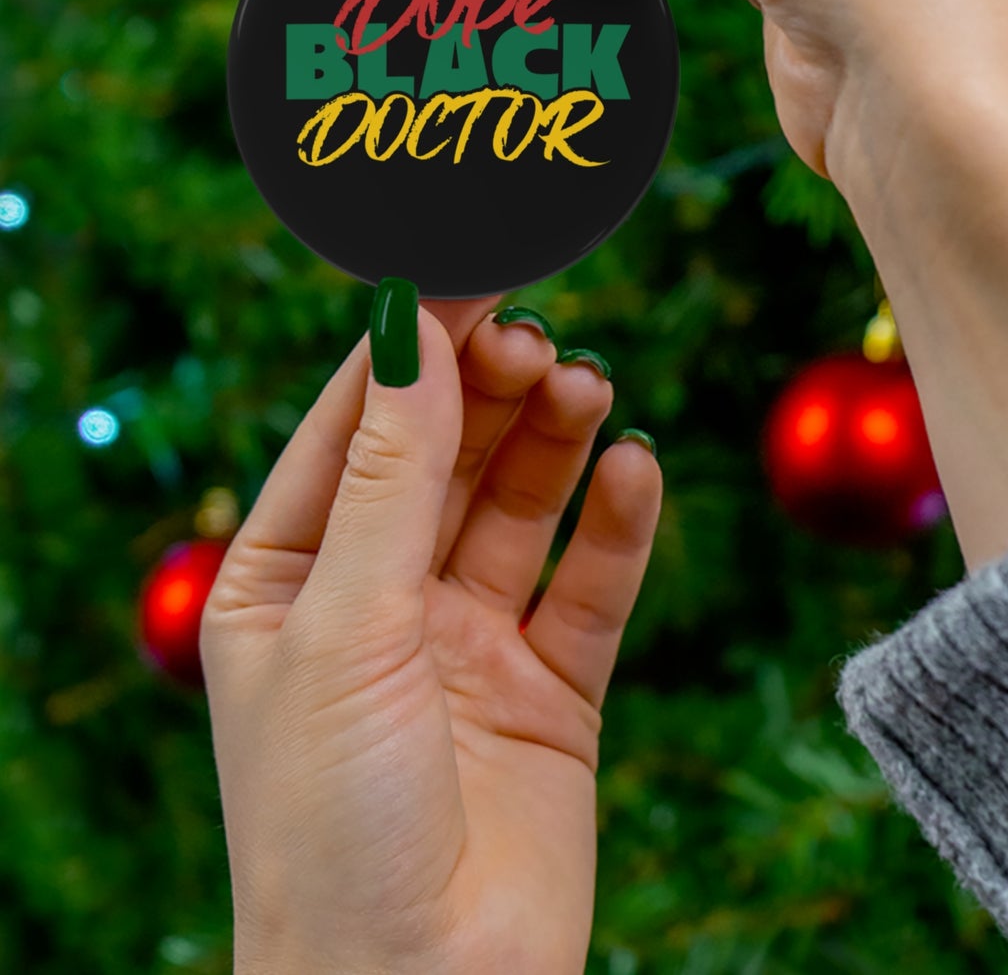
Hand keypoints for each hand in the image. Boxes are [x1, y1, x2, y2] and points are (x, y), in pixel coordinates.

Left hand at [201, 296, 661, 974]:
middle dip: (490, 389)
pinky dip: (617, 524)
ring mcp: (469, 643)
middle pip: (446, 454)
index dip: (412, 344)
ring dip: (555, 440)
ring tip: (588, 387)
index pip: (355, 426)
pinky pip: (591, 585)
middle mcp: (380, 601)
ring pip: (521, 506)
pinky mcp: (553, 690)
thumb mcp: (346, 627)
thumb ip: (391, 476)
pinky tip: (635, 471)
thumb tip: (412, 329)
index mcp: (290, 581)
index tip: (473, 264)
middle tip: (538, 339)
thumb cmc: (332, 824)